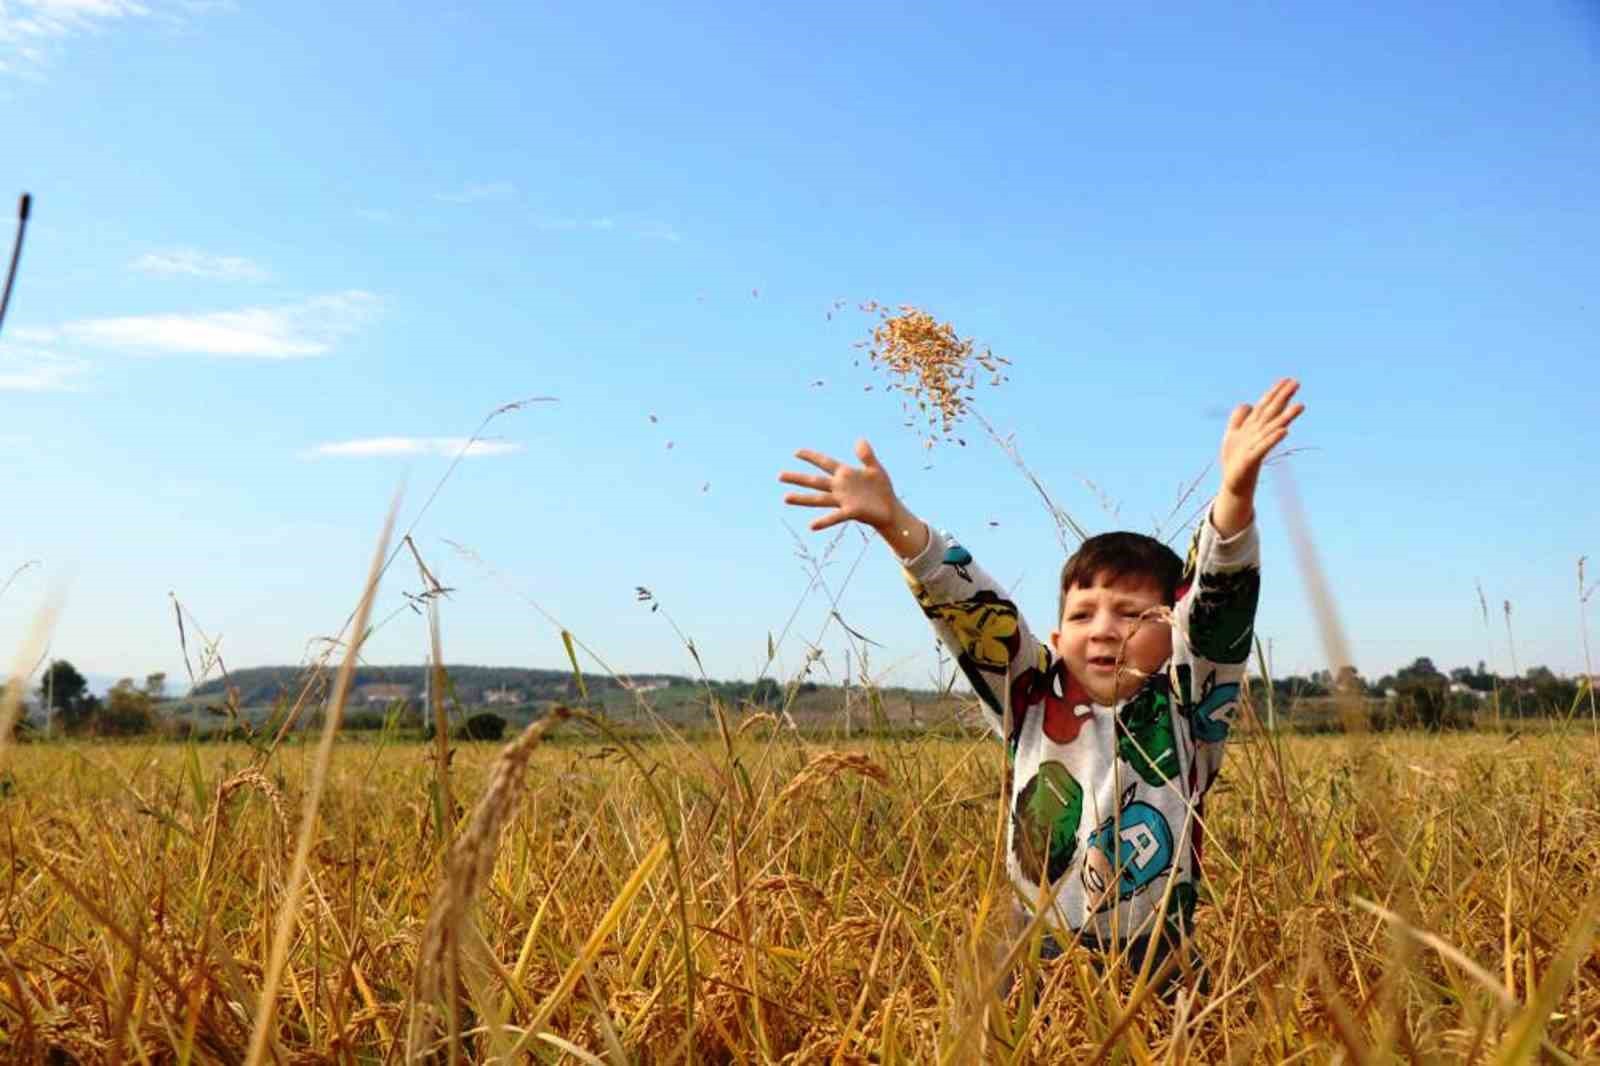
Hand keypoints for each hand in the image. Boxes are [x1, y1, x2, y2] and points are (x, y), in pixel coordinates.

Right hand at [779, 439, 898, 532]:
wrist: (891, 509)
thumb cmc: (882, 489)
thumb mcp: (875, 469)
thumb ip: (866, 456)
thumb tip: (859, 440)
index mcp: (845, 474)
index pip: (825, 462)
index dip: (811, 457)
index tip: (796, 452)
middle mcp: (839, 487)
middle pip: (815, 481)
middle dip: (798, 478)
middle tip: (779, 475)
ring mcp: (843, 501)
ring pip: (819, 499)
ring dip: (802, 499)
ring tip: (785, 498)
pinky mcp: (851, 512)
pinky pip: (835, 517)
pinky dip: (824, 521)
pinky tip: (811, 526)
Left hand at [1219, 378, 1304, 499]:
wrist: (1233, 483)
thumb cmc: (1235, 460)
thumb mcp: (1232, 435)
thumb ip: (1238, 418)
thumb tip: (1248, 404)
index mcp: (1254, 427)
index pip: (1266, 406)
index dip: (1275, 392)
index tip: (1287, 379)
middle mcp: (1259, 434)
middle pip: (1272, 413)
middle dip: (1283, 398)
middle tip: (1297, 383)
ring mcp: (1257, 446)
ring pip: (1273, 428)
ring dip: (1286, 417)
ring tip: (1300, 405)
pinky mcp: (1252, 459)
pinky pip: (1264, 447)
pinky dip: (1273, 438)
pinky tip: (1284, 431)